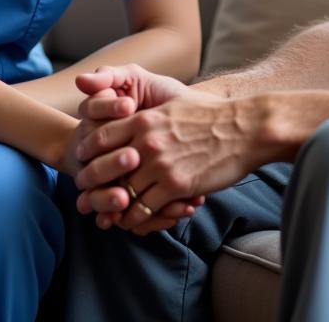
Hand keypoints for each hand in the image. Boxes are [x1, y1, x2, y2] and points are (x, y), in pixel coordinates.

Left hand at [74, 64, 202, 232]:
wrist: (245, 129)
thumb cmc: (212, 116)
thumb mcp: (174, 106)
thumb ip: (148, 117)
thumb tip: (131, 120)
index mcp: (144, 119)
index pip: (101, 137)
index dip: (87, 152)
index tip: (83, 161)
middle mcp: (147, 142)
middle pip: (103, 168)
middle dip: (90, 184)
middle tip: (85, 195)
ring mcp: (160, 165)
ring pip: (122, 193)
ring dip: (112, 207)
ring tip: (107, 214)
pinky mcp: (176, 186)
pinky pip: (143, 209)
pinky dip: (135, 219)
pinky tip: (133, 221)